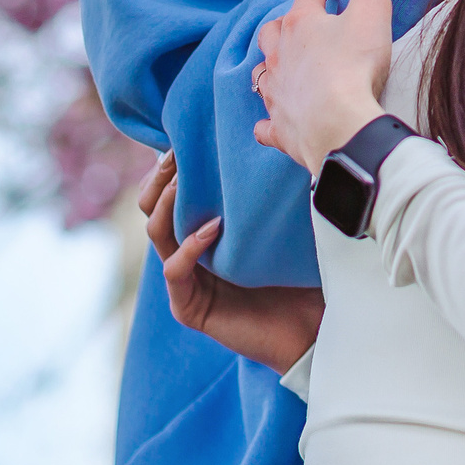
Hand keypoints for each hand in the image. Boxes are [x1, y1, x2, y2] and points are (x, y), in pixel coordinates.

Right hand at [139, 153, 324, 374]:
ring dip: (167, 203)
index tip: (184, 138)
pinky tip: (212, 228)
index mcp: (204, 234)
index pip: (171, 195)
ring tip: (185, 181)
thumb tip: (271, 135)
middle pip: (152, 209)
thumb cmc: (301, 275)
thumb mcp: (279, 225)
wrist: (312, 329)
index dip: (170, 167)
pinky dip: (189, 247)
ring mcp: (187, 283)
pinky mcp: (190, 308)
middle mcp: (189, 256)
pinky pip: (174, 271)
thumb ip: (264, 193)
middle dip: (160, 178)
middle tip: (177, 154)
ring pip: (157, 233)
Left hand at [253, 0, 398, 175]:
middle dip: (286, 22)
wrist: (340, 126)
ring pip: (264, 73)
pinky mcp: (280, 127)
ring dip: (272, 66)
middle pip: (273, 31)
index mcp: (301, 24)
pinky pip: (266, 123)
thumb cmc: (354, 66)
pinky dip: (269, 120)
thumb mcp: (373, 12)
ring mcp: (276, 93)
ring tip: (285, 65)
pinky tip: (272, 121)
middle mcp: (280, 55)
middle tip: (303, 22)